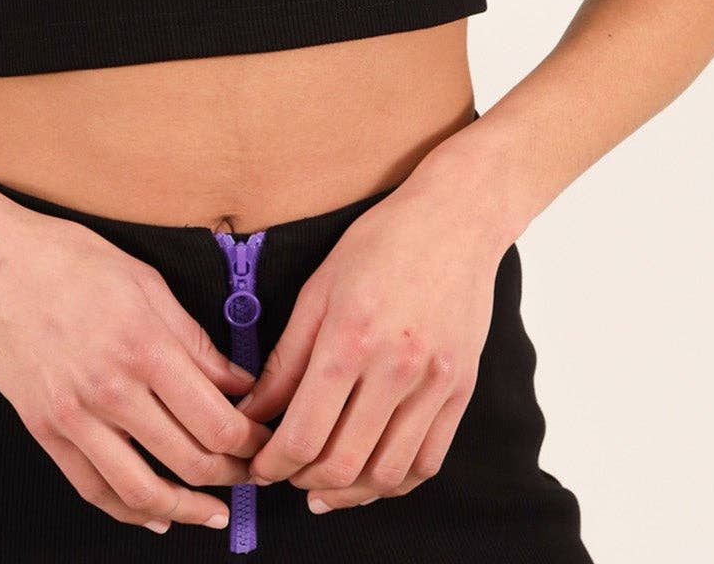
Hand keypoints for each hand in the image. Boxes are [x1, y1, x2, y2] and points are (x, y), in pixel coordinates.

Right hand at [0, 201, 272, 533]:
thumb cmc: (70, 260)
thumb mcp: (146, 282)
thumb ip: (195, 339)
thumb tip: (238, 381)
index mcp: (146, 347)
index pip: (217, 420)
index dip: (251, 441)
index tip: (264, 439)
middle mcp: (112, 389)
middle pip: (189, 460)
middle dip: (232, 476)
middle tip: (251, 474)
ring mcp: (75, 416)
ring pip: (142, 490)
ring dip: (187, 509)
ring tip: (212, 512)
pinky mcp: (45, 431)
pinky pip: (93, 489)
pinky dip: (129, 511)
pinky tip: (155, 515)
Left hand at [234, 175, 502, 512]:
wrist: (455, 220)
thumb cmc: (382, 243)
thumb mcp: (319, 289)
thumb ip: (286, 357)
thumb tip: (253, 411)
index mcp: (350, 339)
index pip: (302, 433)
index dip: (272, 465)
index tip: (260, 467)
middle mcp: (395, 368)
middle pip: (342, 463)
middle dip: (303, 481)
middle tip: (287, 475)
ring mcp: (434, 383)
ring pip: (386, 474)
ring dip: (348, 493)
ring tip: (325, 485)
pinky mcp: (461, 389)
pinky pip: (428, 461)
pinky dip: (395, 482)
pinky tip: (371, 474)